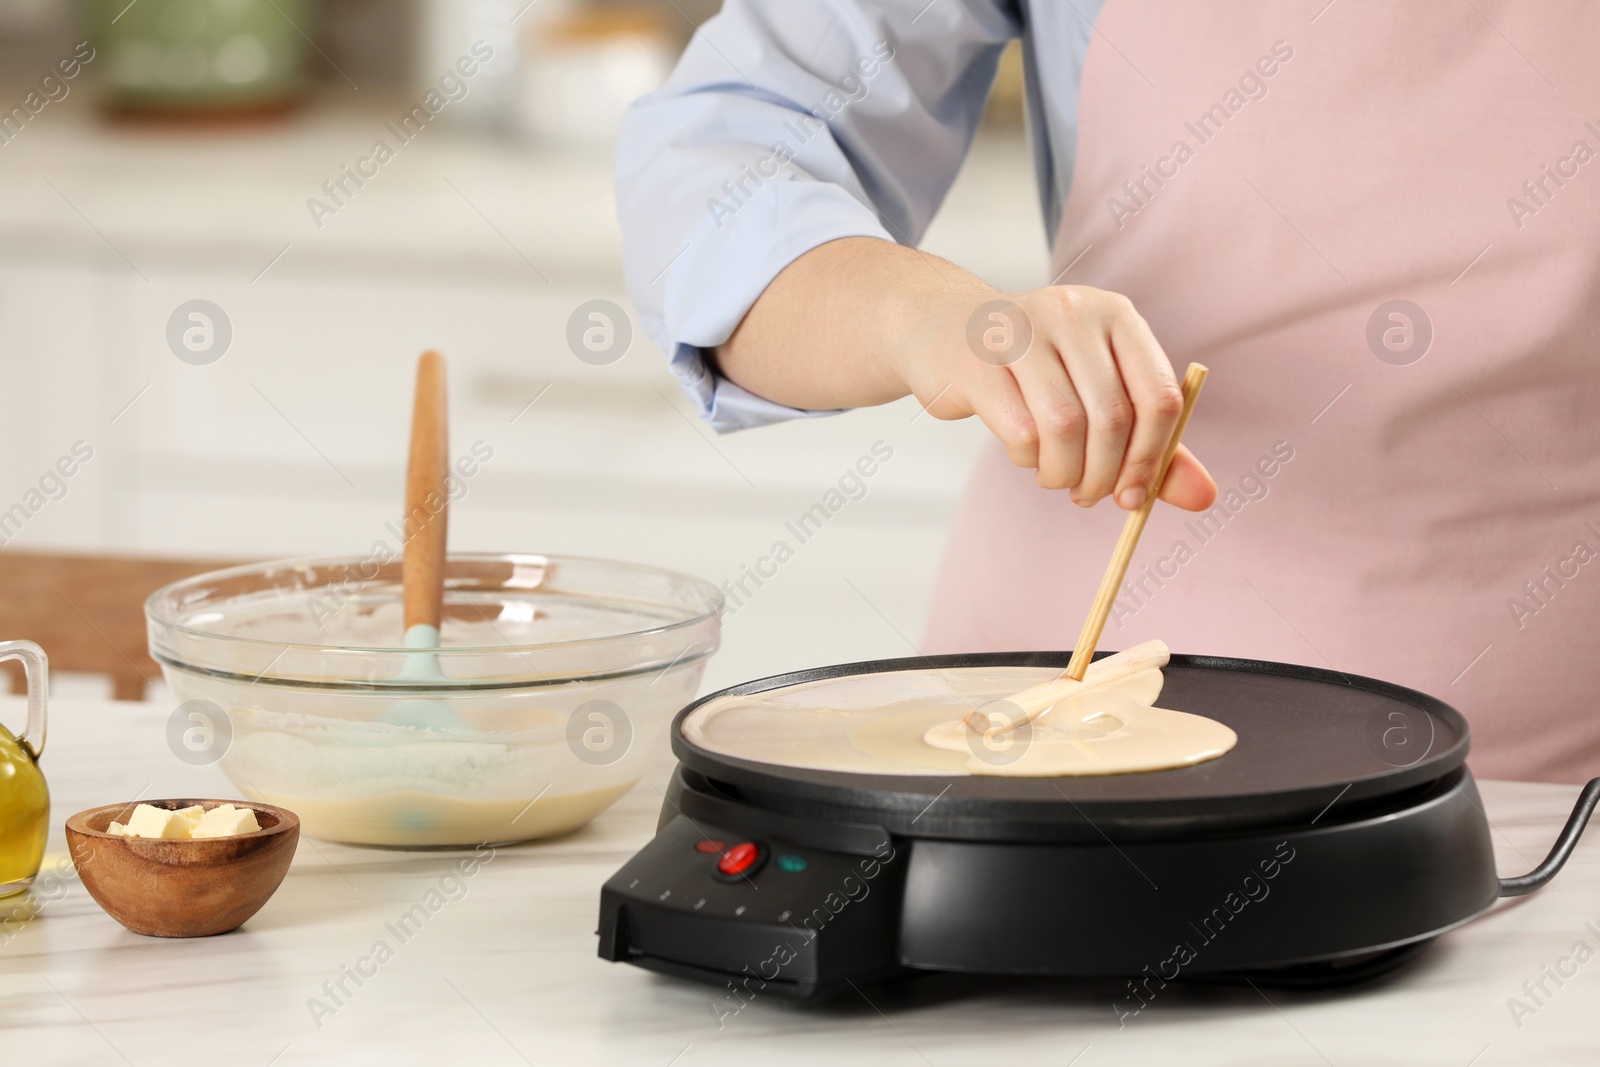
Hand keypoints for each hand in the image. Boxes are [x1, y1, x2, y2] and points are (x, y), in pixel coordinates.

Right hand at [892, 285, 1215, 510]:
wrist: (941, 328)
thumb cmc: (1032, 369)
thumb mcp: (1098, 392)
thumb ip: (1153, 444)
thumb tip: (1204, 498)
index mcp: (1117, 316)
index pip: (1159, 396)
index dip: (1154, 458)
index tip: (1134, 496)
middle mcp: (1073, 314)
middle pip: (1112, 417)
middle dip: (1104, 475)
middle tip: (1089, 496)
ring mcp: (1021, 332)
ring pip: (1065, 428)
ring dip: (1064, 473)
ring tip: (1056, 477)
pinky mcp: (977, 361)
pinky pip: (1020, 432)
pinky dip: (1027, 460)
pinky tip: (1024, 454)